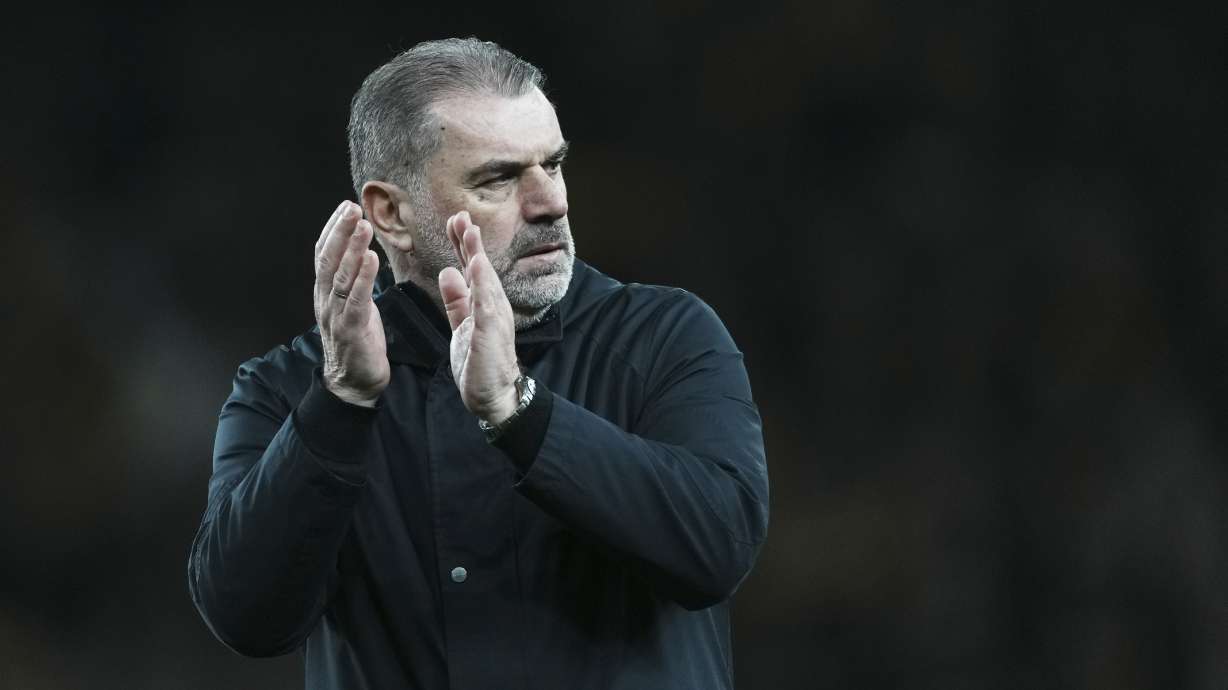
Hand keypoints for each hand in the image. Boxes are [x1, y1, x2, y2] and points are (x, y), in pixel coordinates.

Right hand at [313, 201, 388, 406]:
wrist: (354, 382)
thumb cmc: (357, 340)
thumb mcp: (352, 304)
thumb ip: (352, 280)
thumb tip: (361, 251)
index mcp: (324, 293)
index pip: (323, 254)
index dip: (333, 229)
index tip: (345, 206)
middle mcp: (324, 300)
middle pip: (329, 259)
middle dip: (340, 231)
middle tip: (352, 207)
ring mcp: (335, 315)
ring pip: (341, 276)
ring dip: (353, 248)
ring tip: (363, 225)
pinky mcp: (351, 329)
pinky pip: (356, 299)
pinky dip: (363, 277)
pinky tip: (372, 258)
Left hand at [437, 211, 519, 423]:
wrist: (494, 396)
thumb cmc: (480, 363)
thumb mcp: (462, 325)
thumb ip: (457, 300)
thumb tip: (448, 272)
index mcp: (482, 303)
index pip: (472, 268)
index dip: (462, 244)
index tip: (455, 220)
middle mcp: (491, 306)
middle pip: (480, 267)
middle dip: (469, 241)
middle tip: (460, 214)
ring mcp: (494, 318)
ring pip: (485, 280)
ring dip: (477, 255)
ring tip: (469, 232)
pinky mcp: (492, 333)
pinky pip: (486, 305)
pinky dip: (482, 285)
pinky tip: (477, 268)